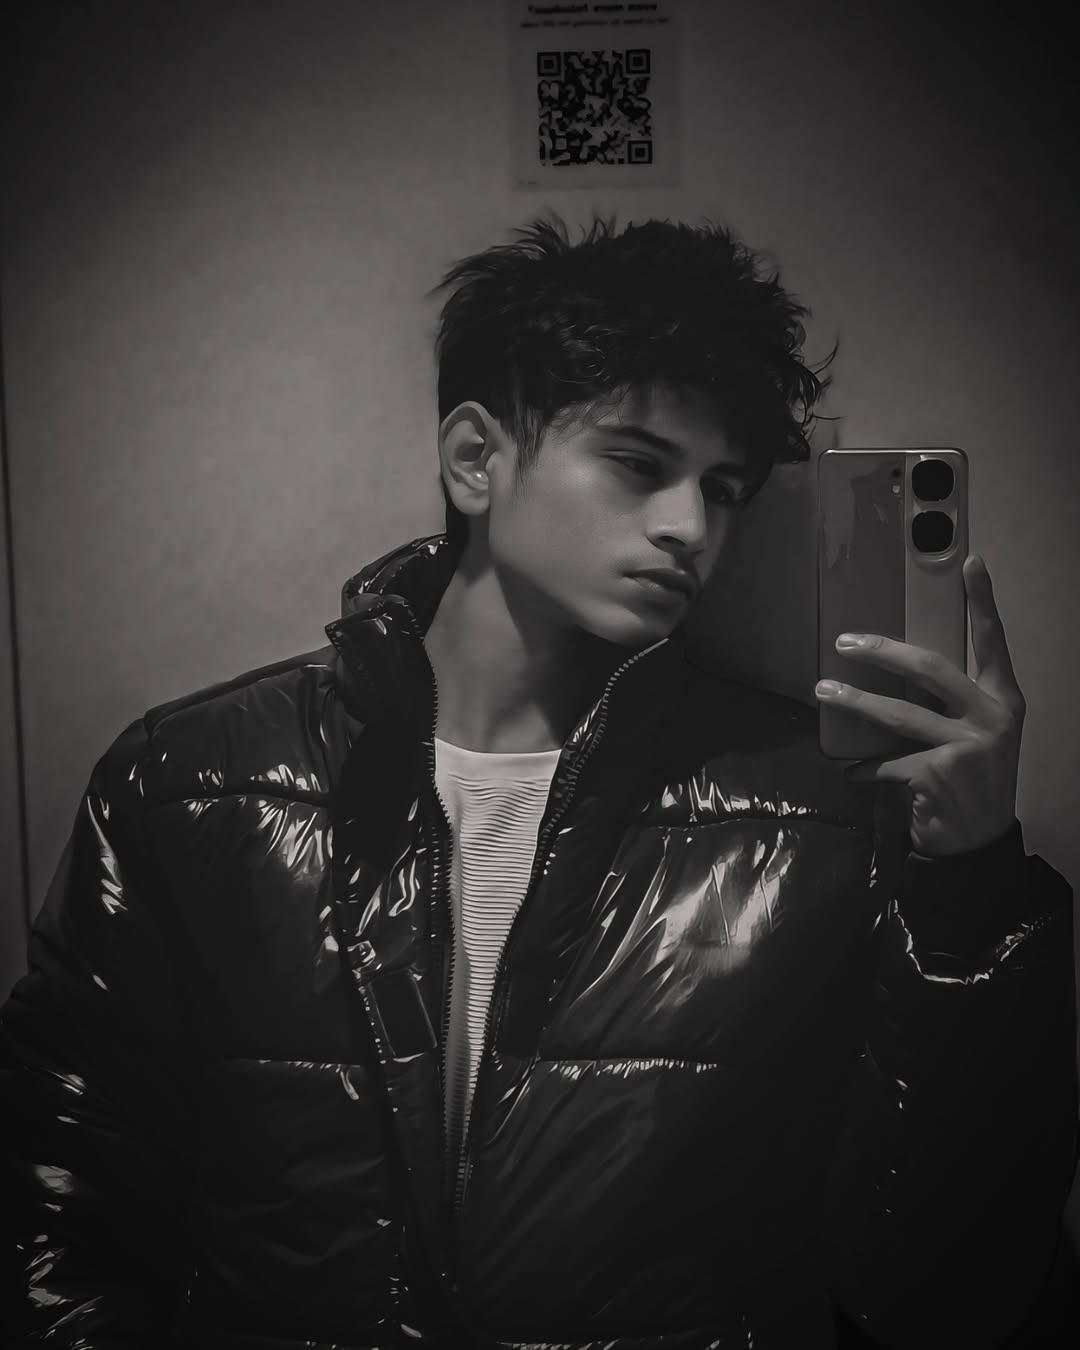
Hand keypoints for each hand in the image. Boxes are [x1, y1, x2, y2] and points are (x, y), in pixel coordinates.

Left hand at [814, 554, 1024, 856]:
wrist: (979, 843)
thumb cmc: (972, 781)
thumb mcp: (979, 736)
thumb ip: (954, 703)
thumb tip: (898, 667)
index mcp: (1004, 700)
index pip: (993, 642)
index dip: (984, 602)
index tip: (971, 562)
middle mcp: (992, 717)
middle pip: (930, 668)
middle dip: (882, 650)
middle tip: (846, 641)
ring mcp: (967, 746)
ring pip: (898, 713)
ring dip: (855, 701)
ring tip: (824, 690)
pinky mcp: (939, 774)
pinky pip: (886, 762)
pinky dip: (864, 769)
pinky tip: (852, 774)